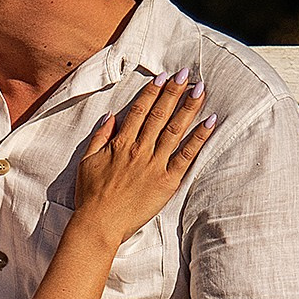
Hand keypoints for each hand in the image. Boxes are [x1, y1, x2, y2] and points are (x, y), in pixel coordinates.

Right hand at [74, 70, 214, 241]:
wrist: (99, 224)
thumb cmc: (91, 196)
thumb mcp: (87, 161)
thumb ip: (100, 136)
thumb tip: (112, 116)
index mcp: (121, 143)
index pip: (140, 110)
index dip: (152, 92)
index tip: (163, 77)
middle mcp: (140, 149)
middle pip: (160, 114)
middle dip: (174, 92)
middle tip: (186, 74)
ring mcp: (155, 165)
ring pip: (175, 129)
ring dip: (189, 107)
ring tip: (201, 89)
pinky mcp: (167, 182)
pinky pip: (187, 155)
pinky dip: (199, 137)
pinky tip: (210, 122)